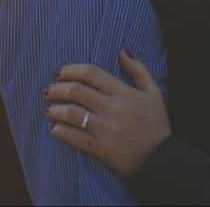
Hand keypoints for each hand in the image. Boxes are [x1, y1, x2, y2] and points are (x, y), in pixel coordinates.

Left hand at [45, 49, 170, 179]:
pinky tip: (54, 128)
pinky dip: (61, 132)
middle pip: (77, 92)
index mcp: (124, 93)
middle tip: (49, 90)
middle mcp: (112, 108)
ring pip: (72, 114)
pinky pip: (75, 138)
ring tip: (49, 108)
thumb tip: (122, 51)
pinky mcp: (100, 149)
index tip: (60, 72)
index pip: (91, 74)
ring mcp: (105, 130)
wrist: (161, 159)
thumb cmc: (156, 123)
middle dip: (58, 88)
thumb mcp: (153, 92)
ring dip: (56, 109)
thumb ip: (137, 69)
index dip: (72, 70)